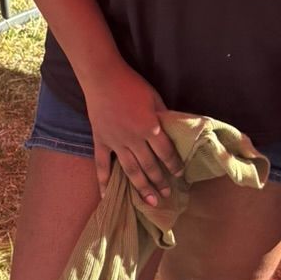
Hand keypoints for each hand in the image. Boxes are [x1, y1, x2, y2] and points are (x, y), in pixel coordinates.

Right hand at [82, 61, 181, 206]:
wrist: (103, 77)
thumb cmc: (132, 85)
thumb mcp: (155, 98)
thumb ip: (164, 117)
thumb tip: (174, 131)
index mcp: (150, 128)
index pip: (166, 152)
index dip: (174, 165)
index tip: (180, 174)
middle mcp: (134, 139)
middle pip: (150, 165)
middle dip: (160, 181)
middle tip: (167, 195)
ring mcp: (115, 143)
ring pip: (130, 170)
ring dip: (141, 187)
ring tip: (150, 202)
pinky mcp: (101, 141)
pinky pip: (102, 165)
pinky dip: (104, 181)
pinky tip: (106, 196)